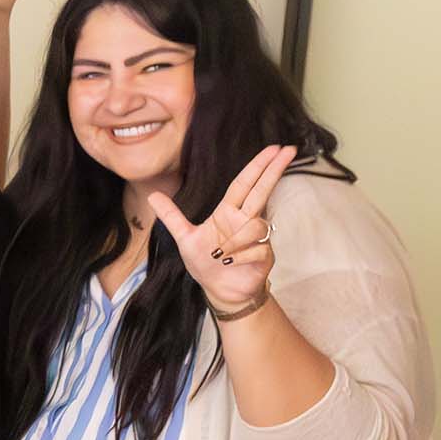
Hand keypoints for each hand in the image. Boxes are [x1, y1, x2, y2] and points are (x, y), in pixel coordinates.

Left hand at [150, 143, 288, 317]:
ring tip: (221, 255)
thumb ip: (172, 216)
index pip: (244, 184)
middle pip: (262, 190)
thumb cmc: (205, 263)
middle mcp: (245, 220)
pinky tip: (232, 264)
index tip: (274, 148)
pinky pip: (256, 249)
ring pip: (255, 226)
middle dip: (274, 170)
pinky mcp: (265, 255)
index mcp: (228, 213)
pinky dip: (240, 257)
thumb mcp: (185, 238)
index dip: (258, 166)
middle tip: (288, 149)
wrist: (219, 291)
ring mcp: (258, 237)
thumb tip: (152, 195)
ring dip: (236, 242)